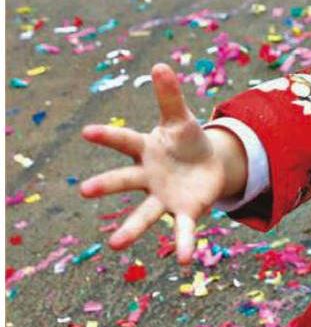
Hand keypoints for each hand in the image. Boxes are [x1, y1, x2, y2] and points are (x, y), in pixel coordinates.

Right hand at [79, 63, 247, 264]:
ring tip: (116, 245)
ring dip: (131, 229)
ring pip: (144, 214)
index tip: (86, 131)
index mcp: (145, 149)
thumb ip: (170, 97)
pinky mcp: (185, 211)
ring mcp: (163, 197)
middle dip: (105, 184)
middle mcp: (148, 176)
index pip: (124, 140)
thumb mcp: (182, 119)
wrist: (209, 165)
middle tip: (84, 190)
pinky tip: (184, 261)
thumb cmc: (187, 140)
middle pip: (124, 180)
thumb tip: (160, 65)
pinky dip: (185, 243)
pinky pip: (184, 229)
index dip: (107, 135)